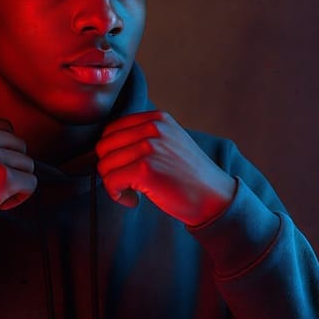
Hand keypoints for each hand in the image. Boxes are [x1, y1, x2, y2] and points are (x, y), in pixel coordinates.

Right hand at [0, 116, 36, 231]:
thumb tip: (8, 148)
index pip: (7, 129)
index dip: (4, 151)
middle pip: (20, 146)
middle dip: (12, 166)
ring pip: (28, 165)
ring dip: (16, 181)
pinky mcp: (4, 178)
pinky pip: (31, 183)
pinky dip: (22, 196)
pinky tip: (2, 205)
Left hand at [95, 111, 235, 225]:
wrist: (214, 198)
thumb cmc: (189, 176)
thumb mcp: (170, 143)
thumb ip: (143, 137)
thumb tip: (106, 148)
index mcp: (158, 118)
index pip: (112, 129)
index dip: (113, 153)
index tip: (126, 170)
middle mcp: (153, 128)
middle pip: (104, 146)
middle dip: (111, 168)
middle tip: (128, 183)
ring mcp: (149, 147)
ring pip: (104, 165)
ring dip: (114, 184)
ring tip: (134, 193)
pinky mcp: (145, 169)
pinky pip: (111, 181)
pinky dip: (117, 195)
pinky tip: (134, 201)